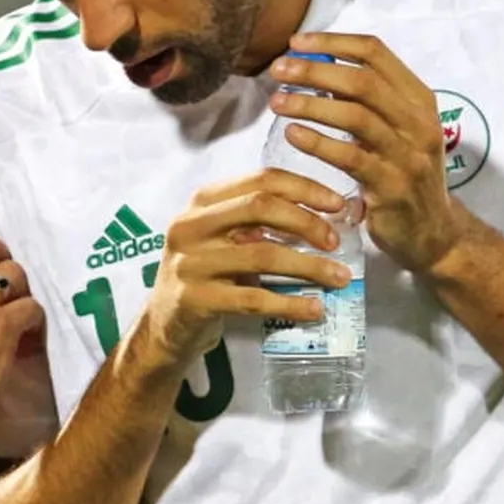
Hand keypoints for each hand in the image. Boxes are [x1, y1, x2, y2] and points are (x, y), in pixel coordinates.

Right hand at [129, 170, 353, 374]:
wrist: (164, 325)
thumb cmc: (207, 275)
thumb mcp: (224, 238)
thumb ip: (261, 222)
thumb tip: (330, 215)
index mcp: (203, 201)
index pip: (261, 179)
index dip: (304, 188)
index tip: (337, 204)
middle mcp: (191, 225)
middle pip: (260, 206)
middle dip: (307, 221)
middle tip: (336, 241)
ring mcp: (190, 262)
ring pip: (262, 255)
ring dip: (309, 266)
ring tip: (339, 278)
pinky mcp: (194, 299)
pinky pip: (253, 299)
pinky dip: (290, 304)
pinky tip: (314, 309)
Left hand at [269, 33, 471, 278]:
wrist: (433, 234)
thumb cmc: (403, 176)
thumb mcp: (396, 132)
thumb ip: (366, 103)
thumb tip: (316, 70)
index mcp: (419, 99)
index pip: (376, 53)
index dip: (334, 42)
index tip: (296, 43)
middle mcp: (419, 122)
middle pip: (363, 80)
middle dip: (316, 69)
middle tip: (278, 70)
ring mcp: (408, 155)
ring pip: (357, 115)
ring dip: (311, 104)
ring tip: (277, 102)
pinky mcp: (392, 188)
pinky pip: (351, 158)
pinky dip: (318, 143)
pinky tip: (293, 134)